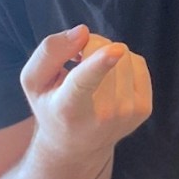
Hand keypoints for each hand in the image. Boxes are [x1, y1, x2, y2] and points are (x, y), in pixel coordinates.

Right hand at [19, 25, 151, 158]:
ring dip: (107, 52)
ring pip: (124, 55)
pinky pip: (138, 62)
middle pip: (106, 54)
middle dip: (91, 45)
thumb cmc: (52, 106)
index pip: (83, 83)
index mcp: (68, 109)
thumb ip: (49, 52)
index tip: (114, 50)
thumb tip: (83, 32)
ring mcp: (126, 114)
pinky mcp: (144, 109)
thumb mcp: (34, 82)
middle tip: (78, 61)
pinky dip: (123, 61)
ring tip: (93, 72)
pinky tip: (110, 79)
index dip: (99, 63)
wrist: (77, 146)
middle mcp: (101, 116)